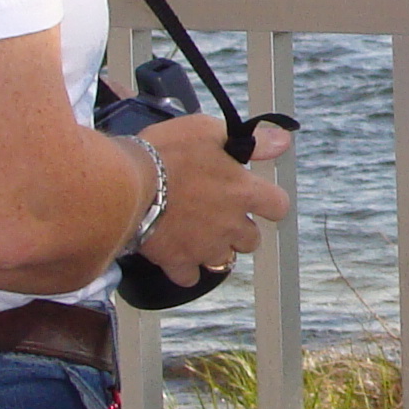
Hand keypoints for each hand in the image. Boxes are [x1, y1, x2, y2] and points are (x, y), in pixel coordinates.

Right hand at [131, 113, 290, 278]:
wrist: (126, 184)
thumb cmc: (166, 154)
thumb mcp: (209, 132)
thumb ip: (251, 141)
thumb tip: (282, 140)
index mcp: (243, 192)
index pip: (278, 207)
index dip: (269, 203)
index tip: (258, 198)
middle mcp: (230, 225)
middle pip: (251, 240)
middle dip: (239, 230)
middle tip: (219, 215)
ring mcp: (205, 247)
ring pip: (224, 260)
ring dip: (214, 249)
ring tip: (196, 233)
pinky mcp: (178, 261)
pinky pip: (190, 277)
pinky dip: (185, 269)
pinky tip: (177, 254)